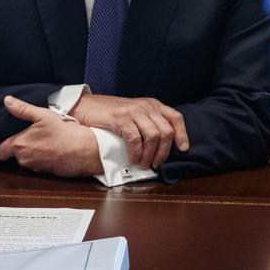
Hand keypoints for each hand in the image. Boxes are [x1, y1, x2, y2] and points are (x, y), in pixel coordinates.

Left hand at [0, 96, 102, 176]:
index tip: (12, 140)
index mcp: (19, 145)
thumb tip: (7, 101)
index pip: (0, 151)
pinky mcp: (48, 174)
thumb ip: (23, 109)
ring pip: (29, 161)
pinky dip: (46, 159)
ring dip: (36, 153)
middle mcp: (24, 159)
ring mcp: (36, 168)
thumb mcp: (44, 115)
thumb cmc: (65, 132)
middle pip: (16, 155)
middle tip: (37, 136)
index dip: (4, 146)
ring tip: (49, 142)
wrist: (86, 150)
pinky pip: (42, 166)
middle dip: (24, 147)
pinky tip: (57, 150)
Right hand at [69, 94, 188, 168]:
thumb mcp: (135, 114)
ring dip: (150, 155)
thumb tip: (161, 146)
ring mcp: (134, 111)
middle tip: (156, 164)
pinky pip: (135, 139)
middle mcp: (147, 106)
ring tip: (143, 164)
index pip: (176, 118)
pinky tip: (132, 159)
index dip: (182, 135)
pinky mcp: (121, 119)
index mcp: (153, 105)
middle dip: (164, 151)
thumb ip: (148, 123)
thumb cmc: (111, 114)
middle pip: (166, 131)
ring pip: (153, 137)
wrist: (86, 106)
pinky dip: (136, 152)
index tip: (183, 149)